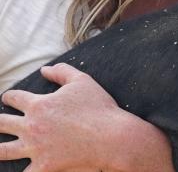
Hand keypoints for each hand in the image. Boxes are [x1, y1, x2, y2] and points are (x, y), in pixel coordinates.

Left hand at [0, 63, 172, 171]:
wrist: (112, 137)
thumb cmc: (99, 108)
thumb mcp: (83, 81)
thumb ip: (62, 72)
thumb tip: (44, 69)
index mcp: (39, 104)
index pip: (13, 98)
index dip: (9, 97)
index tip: (9, 100)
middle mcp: (31, 126)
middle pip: (1, 123)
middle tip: (0, 123)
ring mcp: (36, 147)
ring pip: (3, 151)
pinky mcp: (44, 166)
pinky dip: (24, 170)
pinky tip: (24, 168)